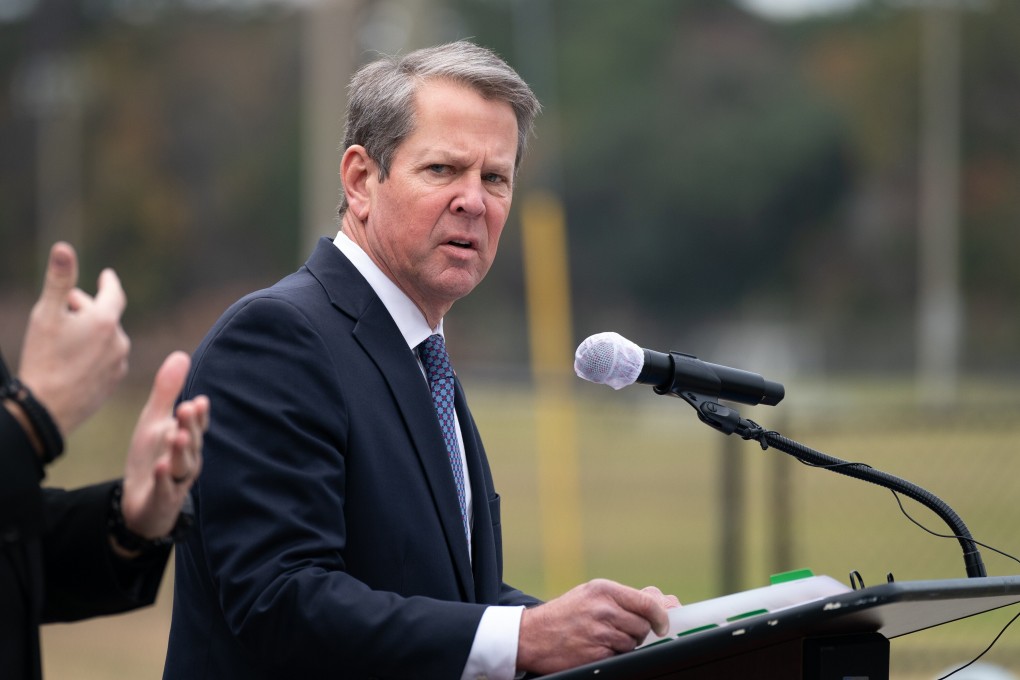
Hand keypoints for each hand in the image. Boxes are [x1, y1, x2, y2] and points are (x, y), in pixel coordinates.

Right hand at [18, 241, 129, 435]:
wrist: (46, 410)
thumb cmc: (43, 359)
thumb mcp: (46, 315)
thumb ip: (58, 280)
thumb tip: (64, 246)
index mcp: (105, 321)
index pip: (114, 293)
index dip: (109, 283)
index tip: (106, 276)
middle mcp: (119, 341)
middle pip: (106, 315)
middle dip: (88, 307)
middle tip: (66, 303)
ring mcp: (119, 363)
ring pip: (107, 338)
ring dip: (92, 330)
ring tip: (69, 333)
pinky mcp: (114, 382)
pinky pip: (106, 358)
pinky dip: (95, 351)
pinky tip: (77, 357)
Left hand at [120, 351, 208, 539]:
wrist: (140, 504)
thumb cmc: (152, 456)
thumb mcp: (155, 421)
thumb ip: (168, 391)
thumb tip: (181, 354)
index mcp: (186, 438)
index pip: (196, 424)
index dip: (198, 414)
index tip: (196, 401)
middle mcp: (186, 458)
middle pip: (192, 441)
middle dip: (190, 426)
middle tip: (186, 409)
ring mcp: (177, 480)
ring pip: (183, 464)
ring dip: (180, 451)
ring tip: (175, 437)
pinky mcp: (163, 499)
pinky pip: (166, 489)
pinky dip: (163, 479)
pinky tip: (159, 468)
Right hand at [516, 579, 672, 675]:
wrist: (533, 635)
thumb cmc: (565, 613)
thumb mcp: (591, 594)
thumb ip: (621, 597)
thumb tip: (659, 602)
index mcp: (604, 589)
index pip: (647, 603)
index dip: (661, 616)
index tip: (663, 625)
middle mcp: (603, 609)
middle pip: (642, 626)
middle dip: (637, 632)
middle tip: (620, 630)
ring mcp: (599, 632)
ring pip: (632, 643)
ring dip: (624, 644)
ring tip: (603, 638)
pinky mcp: (596, 654)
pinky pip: (619, 656)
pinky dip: (612, 655)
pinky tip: (596, 648)